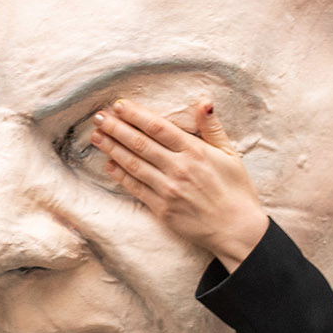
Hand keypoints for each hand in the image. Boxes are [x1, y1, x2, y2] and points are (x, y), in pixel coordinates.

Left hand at [89, 99, 267, 267]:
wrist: (236, 229)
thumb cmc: (236, 190)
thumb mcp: (230, 155)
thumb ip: (213, 128)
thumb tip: (204, 102)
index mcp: (196, 152)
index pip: (159, 128)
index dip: (136, 115)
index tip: (119, 105)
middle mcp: (179, 168)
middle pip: (140, 144)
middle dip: (116, 128)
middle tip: (98, 117)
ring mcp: (168, 189)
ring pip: (133, 164)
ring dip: (112, 148)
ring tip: (96, 136)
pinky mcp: (161, 208)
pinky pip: (135, 187)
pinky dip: (120, 174)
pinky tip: (108, 163)